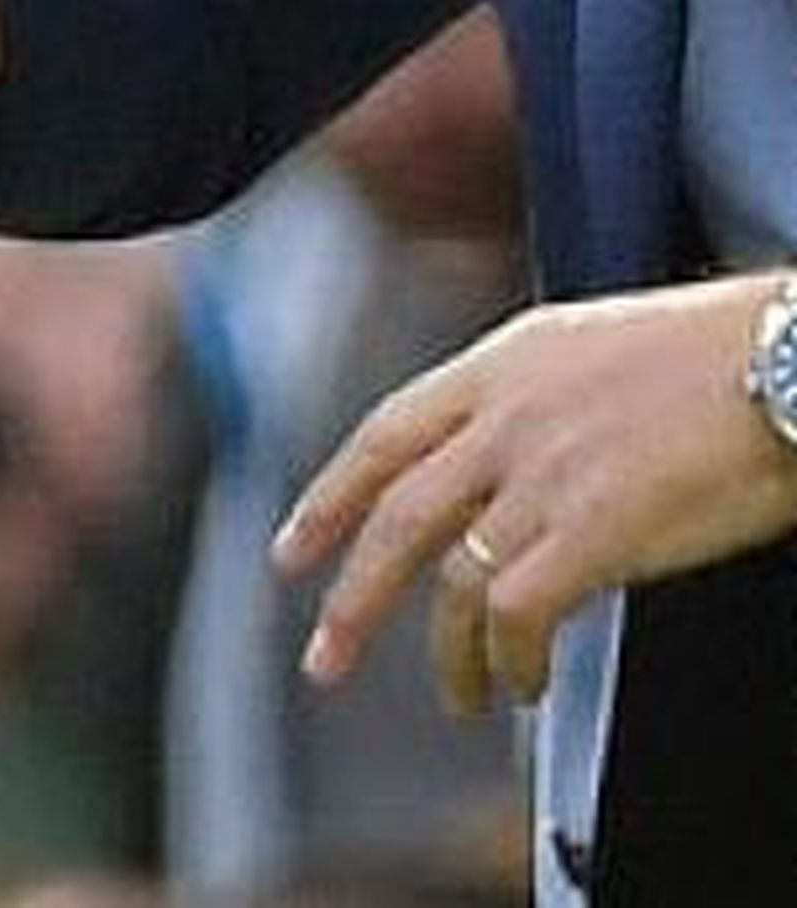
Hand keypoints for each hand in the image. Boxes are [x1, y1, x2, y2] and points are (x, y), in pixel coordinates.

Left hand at [272, 275, 796, 712]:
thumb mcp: (592, 347)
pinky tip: (524, 682)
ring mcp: (547, 471)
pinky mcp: (595, 527)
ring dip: (450, 654)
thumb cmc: (715, 358)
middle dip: (351, 595)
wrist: (784, 362)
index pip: (387, 431)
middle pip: (397, 514)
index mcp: (505, 360)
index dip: (330, 494)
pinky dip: (511, 659)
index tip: (293, 547)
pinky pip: (518, 614)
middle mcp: (509, 412)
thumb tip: (498, 469)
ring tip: (463, 695)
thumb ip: (531, 400)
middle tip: (324, 658)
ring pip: (454, 579)